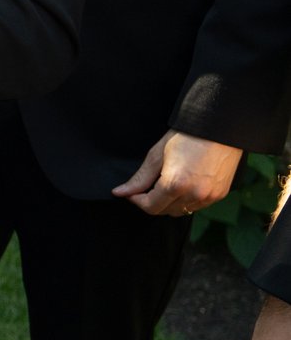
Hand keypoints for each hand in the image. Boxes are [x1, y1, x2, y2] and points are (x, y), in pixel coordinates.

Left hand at [114, 130, 241, 216]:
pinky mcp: (220, 195)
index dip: (137, 201)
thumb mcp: (157, 155)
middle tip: (148, 186)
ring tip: (167, 183)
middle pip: (165, 211)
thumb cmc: (186, 137)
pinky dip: (186, 201)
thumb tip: (120, 193)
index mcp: (175, 185)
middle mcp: (194, 195)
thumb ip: (140, 178)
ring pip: (181, 211)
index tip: (133, 192)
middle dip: (152, 202)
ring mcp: (209, 196)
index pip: (150, 207)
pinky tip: (183, 185)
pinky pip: (197, 206)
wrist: (218, 128)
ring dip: (170, 203)